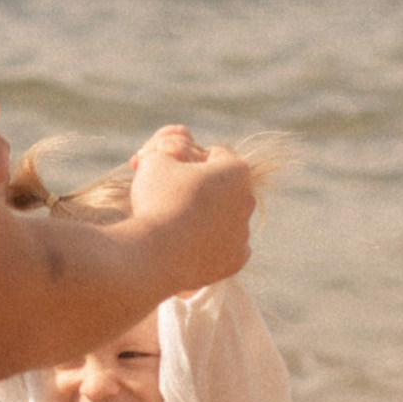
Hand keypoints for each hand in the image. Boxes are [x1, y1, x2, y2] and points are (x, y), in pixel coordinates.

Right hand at [126, 126, 254, 286]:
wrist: (154, 254)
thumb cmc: (157, 200)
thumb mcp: (156, 159)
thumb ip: (169, 144)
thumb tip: (179, 139)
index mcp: (236, 171)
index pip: (216, 153)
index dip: (190, 156)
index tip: (170, 167)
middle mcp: (247, 201)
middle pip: (223, 185)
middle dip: (202, 185)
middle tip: (170, 192)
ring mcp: (243, 234)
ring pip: (224, 217)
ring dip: (206, 215)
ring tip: (175, 220)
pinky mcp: (234, 262)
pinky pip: (225, 247)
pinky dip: (210, 244)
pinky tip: (188, 243)